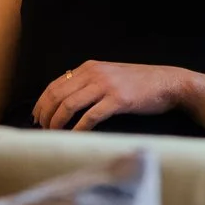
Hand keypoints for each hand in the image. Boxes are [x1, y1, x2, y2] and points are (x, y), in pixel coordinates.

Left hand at [32, 61, 191, 130]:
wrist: (168, 83)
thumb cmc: (139, 83)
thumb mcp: (110, 75)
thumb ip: (89, 83)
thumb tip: (66, 99)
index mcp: (89, 67)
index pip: (55, 84)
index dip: (42, 102)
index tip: (36, 117)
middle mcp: (94, 73)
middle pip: (57, 95)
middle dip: (46, 114)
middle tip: (42, 129)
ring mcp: (106, 86)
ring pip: (69, 105)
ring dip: (58, 122)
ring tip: (53, 134)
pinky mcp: (118, 100)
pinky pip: (90, 116)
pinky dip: (78, 129)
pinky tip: (74, 137)